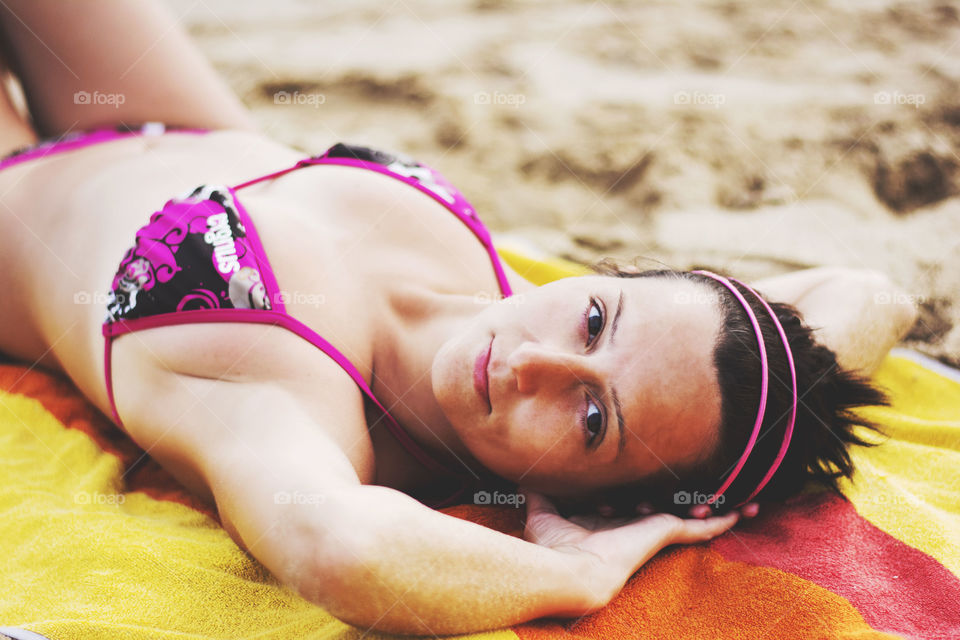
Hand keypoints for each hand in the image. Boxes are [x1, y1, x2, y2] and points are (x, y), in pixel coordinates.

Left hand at [521, 489, 740, 603]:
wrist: (567, 571)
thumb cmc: (552, 548)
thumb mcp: (543, 512)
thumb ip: (539, 493)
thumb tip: (526, 474)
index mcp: (608, 525)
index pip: (630, 509)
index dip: (636, 496)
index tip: (642, 481)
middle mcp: (632, 529)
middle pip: (664, 512)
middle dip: (684, 502)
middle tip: (704, 492)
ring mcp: (650, 532)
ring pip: (687, 518)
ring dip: (711, 508)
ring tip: (739, 500)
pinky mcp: (663, 531)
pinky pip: (698, 526)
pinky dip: (720, 519)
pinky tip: (741, 512)